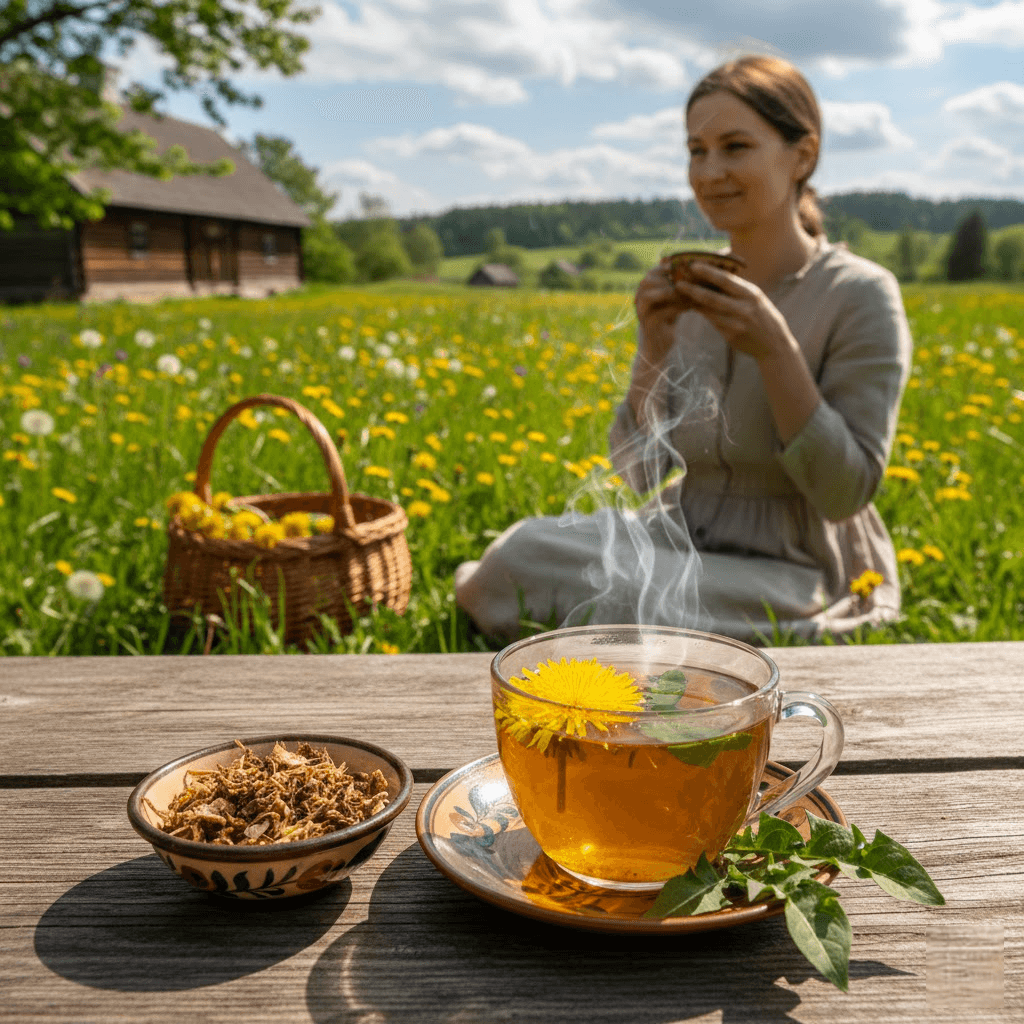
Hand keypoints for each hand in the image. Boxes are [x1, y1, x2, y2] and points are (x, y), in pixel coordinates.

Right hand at [633, 265, 692, 364]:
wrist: (658, 348)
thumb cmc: (667, 320)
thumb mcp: (671, 300)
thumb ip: (676, 285)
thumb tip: (695, 267)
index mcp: (644, 291)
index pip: (652, 271)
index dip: (668, 267)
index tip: (688, 266)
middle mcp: (638, 300)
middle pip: (648, 280)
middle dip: (669, 278)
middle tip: (690, 278)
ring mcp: (641, 313)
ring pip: (650, 295)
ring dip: (671, 292)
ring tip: (690, 292)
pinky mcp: (647, 326)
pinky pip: (660, 312)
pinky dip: (676, 308)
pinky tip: (690, 306)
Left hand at [676, 262, 821, 443]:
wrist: (774, 345)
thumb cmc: (761, 316)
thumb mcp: (755, 298)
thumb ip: (736, 288)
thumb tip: (713, 273)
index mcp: (751, 293)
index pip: (726, 280)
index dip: (708, 272)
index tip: (692, 265)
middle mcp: (745, 307)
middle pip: (714, 296)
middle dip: (694, 289)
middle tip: (677, 282)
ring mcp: (737, 323)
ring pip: (710, 310)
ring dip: (693, 302)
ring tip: (679, 294)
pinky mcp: (731, 335)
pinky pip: (712, 322)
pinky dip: (701, 313)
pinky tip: (690, 307)